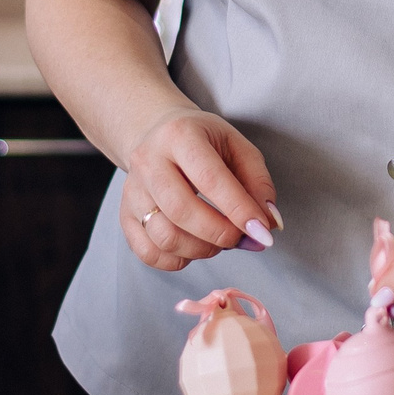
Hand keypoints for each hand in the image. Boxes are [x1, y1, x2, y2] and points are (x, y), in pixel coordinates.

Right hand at [119, 110, 279, 272]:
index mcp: (180, 135)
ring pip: (164, 236)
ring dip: (202, 249)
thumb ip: (258, 183)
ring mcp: (132, 189)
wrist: (158, 134)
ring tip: (219, 240)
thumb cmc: (204, 142)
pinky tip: (194, 247)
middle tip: (241, 237)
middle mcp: (148, 160)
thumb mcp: (238, 147)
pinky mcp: (125, 214)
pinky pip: (148, 252)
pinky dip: (177, 260)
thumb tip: (269, 224)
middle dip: (220, 234)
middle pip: (182, 211)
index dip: (238, 210)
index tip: (262, 232)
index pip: (210, 178)